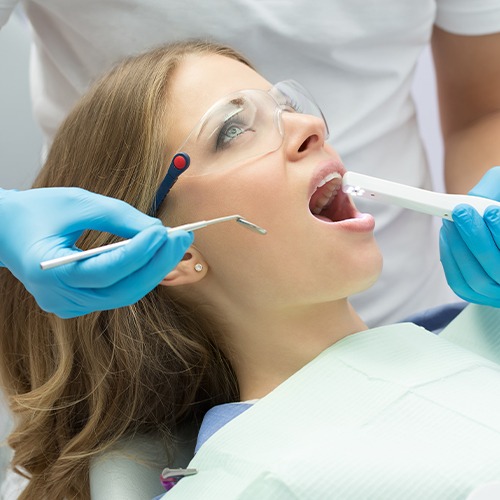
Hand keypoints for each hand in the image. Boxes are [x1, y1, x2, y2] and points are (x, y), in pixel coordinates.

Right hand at [0, 187, 192, 317]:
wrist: (5, 230)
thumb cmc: (37, 211)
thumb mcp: (78, 202)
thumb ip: (119, 217)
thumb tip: (158, 230)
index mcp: (49, 272)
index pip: (105, 270)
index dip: (139, 252)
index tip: (165, 231)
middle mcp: (59, 297)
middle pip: (122, 290)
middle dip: (157, 264)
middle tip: (183, 238)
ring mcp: (69, 305)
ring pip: (124, 294)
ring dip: (154, 270)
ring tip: (176, 244)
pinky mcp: (78, 303)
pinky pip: (116, 292)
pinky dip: (138, 274)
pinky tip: (156, 255)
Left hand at [440, 167, 499, 306]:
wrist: (493, 227)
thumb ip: (495, 189)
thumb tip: (480, 198)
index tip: (490, 212)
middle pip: (497, 268)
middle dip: (476, 237)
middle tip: (462, 211)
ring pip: (478, 280)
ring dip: (459, 247)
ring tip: (451, 221)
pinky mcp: (481, 296)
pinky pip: (460, 284)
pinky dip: (450, 259)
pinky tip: (448, 236)